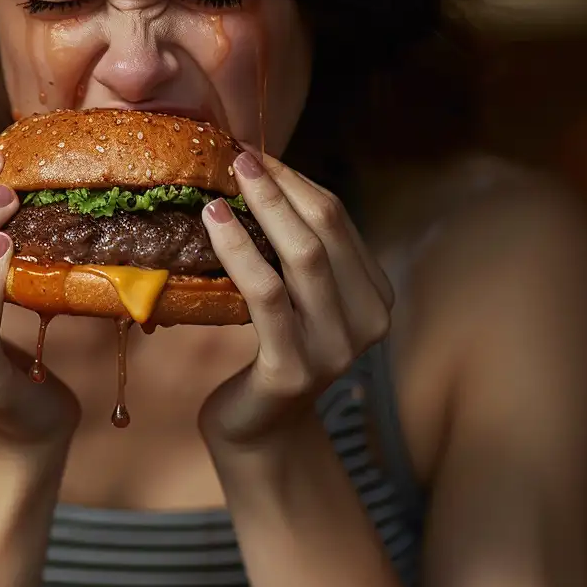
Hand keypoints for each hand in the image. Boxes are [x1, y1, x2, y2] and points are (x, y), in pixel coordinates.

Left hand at [198, 150, 393, 450]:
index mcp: (374, 297)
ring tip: (222, 183)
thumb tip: (258, 183)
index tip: (258, 153)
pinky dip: (239, 253)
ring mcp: (335, 348)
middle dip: (281, 188)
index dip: (298, 182)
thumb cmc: (267, 358)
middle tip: (239, 155)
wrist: (256, 433)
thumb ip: (295, 260)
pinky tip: (212, 224)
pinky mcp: (293, 369)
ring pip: (301, 258)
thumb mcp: (294, 303)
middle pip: (324, 232)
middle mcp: (368, 321)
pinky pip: (266, 296)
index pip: (338, 221)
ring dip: (261, 211)